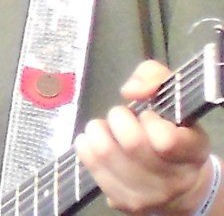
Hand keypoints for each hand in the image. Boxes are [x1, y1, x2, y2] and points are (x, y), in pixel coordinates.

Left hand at [74, 60, 215, 214]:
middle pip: (130, 143)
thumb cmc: (172, 131)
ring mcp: (148, 195)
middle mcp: (174, 180)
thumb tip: (130, 90)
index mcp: (192, 153)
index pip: (165, 139)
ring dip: (98, 131)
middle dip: (118, 119)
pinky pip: (91, 165)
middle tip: (121, 118)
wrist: (179, 184)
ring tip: (106, 129)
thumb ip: (154, 76)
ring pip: (105, 154)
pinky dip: (86, 145)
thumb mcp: (172, 98)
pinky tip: (96, 142)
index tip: (148, 116)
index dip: (148, 119)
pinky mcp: (122, 201)